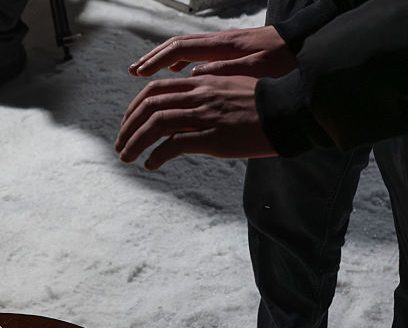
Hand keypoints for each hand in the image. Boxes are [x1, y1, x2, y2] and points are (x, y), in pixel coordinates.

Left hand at [115, 75, 276, 168]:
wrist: (287, 112)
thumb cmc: (262, 103)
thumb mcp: (231, 85)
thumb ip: (209, 84)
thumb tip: (193, 83)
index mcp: (201, 83)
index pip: (156, 90)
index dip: (135, 107)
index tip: (128, 123)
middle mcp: (198, 96)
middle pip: (149, 106)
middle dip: (128, 126)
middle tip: (120, 144)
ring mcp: (204, 116)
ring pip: (156, 125)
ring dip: (135, 142)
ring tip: (127, 157)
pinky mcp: (212, 137)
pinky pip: (174, 145)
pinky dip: (157, 155)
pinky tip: (151, 164)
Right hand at [129, 26, 295, 78]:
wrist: (309, 46)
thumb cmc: (286, 62)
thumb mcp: (257, 71)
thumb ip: (224, 71)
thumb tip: (192, 74)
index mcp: (223, 46)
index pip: (180, 49)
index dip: (157, 61)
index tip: (139, 74)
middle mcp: (220, 42)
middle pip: (177, 45)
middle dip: (153, 58)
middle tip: (133, 72)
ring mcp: (225, 45)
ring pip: (186, 48)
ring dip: (165, 60)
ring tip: (148, 74)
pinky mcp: (232, 51)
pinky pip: (198, 53)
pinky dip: (183, 62)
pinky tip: (180, 75)